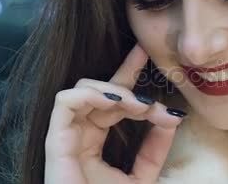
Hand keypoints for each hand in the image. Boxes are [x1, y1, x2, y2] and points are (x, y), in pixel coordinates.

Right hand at [44, 44, 185, 183]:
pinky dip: (91, 95)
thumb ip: (155, 147)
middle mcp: (79, 136)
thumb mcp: (144, 176)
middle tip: (150, 76)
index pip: (113, 102)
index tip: (148, 56)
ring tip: (138, 104)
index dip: (129, 75)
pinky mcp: (56, 144)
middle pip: (98, 90)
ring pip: (81, 91)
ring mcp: (66, 139)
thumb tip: (172, 117)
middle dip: (126, 75)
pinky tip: (116, 102)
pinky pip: (64, 103)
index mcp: (96, 142)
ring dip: (114, 89)